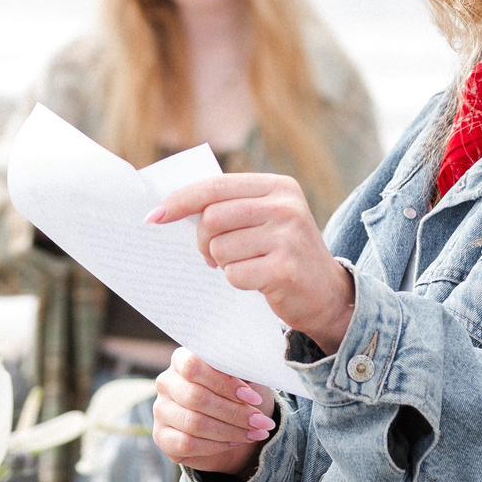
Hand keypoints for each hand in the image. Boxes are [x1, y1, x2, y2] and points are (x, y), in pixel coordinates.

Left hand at [148, 173, 354, 351]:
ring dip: (223, 264)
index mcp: (278, 186)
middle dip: (203, 241)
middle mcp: (285, 206)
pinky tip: (257, 281)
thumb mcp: (265, 219)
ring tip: (245, 266)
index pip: (215, 186)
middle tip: (213, 255)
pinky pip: (234, 274)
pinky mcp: (285, 268)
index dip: (180, 201)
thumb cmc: (282, 254)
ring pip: (220, 248)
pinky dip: (237, 282)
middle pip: (212, 218)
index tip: (154, 217)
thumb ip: (229, 206)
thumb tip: (169, 209)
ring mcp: (288, 237)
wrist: (327, 294)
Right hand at [153, 349, 275, 481]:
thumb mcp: (246, 378)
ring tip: (254, 433)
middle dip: (234, 412)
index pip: (194, 366)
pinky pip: (187, 443)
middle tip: (261, 422)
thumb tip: (250, 369)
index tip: (253, 398)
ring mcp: (161, 410)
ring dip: (230, 431)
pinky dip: (216, 445)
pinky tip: (234, 442)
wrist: (233, 426)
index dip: (225, 383)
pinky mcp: (162, 437)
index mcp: (183, 359)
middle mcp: (167, 382)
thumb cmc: (239, 396)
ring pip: (194, 423)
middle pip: (196, 397)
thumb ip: (243, 371)